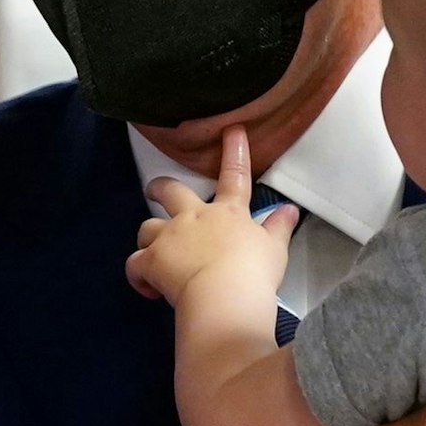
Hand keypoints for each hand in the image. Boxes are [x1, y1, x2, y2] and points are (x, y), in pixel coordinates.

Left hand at [125, 126, 298, 305]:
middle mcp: (195, 217)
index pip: (234, 176)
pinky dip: (137, 276)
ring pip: (147, 227)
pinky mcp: (151, 259)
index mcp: (228, 213)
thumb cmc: (254, 272)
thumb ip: (279, 227)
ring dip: (148, 238)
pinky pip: (134, 264)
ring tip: (152, 254)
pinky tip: (148, 288)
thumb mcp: (275, 249)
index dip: (234, 151)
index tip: (232, 130)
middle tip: (154, 189)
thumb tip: (291, 210)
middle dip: (161, 188)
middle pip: (171, 191)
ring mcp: (170, 236)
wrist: (226, 295)